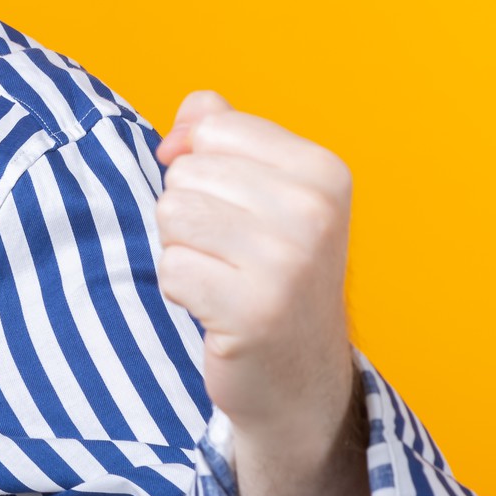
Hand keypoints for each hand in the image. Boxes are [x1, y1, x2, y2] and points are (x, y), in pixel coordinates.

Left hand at [154, 90, 370, 495]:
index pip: (210, 127)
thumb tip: (186, 118)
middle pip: (186, 173)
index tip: (236, 208)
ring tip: (225, 278)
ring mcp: (289, 262)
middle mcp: (315, 211)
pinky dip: (182, 290)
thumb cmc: (267, 268)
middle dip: (190, 214)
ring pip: (172, 216)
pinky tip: (219, 310)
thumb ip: (218, 130)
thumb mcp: (260, 188)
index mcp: (323, 170)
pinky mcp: (255, 311)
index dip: (200, 165)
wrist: (298, 376)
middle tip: (233, 255)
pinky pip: (171, 268)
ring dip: (183, 251)